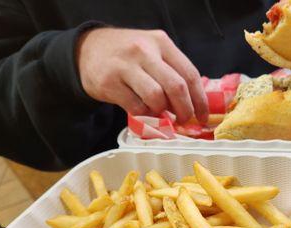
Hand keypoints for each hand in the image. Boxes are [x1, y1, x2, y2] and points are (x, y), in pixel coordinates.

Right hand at [77, 28, 207, 122]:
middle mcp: (144, 51)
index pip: (190, 74)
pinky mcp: (109, 83)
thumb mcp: (152, 51)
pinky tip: (142, 110)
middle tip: (184, 120)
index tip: (202, 116)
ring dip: (162, 112)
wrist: (87, 49)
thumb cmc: (128, 55)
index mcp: (161, 43)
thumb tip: (192, 104)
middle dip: (185, 110)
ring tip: (160, 113)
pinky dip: (144, 114)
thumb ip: (172, 72)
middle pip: (176, 87)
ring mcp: (125, 67)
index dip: (200, 100)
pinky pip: (136, 107)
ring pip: (156, 99)